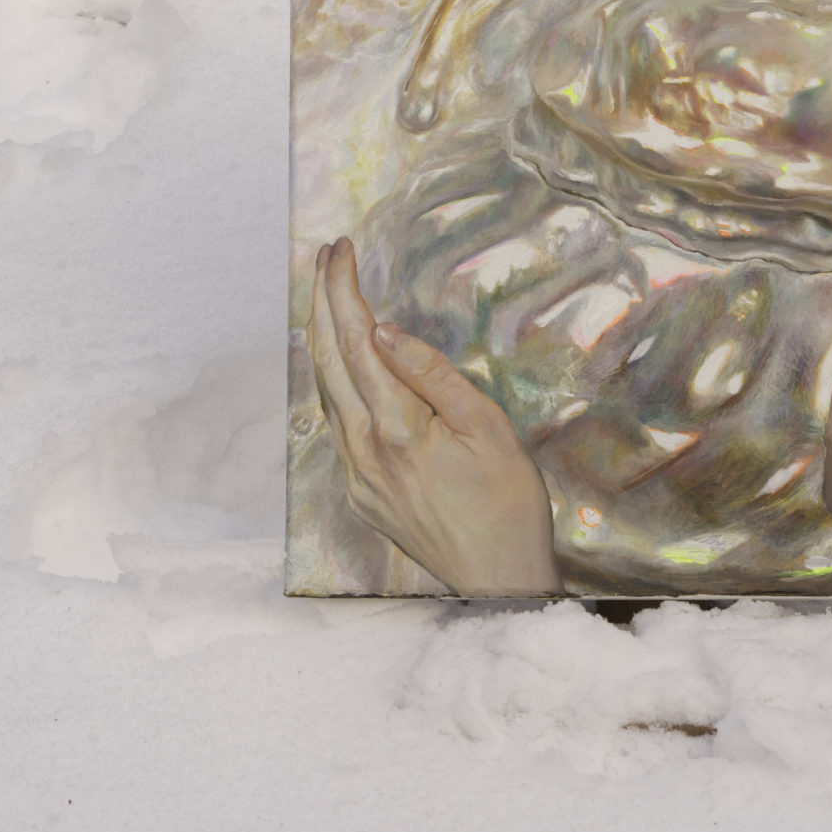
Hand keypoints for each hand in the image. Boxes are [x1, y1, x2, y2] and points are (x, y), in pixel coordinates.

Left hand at [308, 237, 562, 597]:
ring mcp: (356, 475)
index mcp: (396, 430)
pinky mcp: (360, 492)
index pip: (356, 343)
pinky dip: (335, 379)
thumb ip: (432, 376)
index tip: (340, 249)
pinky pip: (337, 422)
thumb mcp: (488, 429)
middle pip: (326, 361)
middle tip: (326, 255)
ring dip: (323, 338)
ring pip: (325, 392)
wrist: (497, 582)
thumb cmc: (508, 505)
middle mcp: (363, 452)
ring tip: (327, 294)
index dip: (343, 291)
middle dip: (323, 301)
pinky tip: (342, 361)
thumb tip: (385, 332)